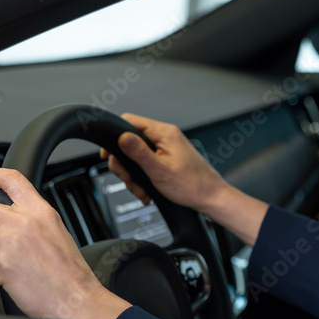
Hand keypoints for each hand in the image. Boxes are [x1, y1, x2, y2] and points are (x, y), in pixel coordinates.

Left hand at [0, 168, 129, 318]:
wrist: (76, 298)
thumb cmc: (71, 274)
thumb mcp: (57, 233)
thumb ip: (34, 221)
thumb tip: (11, 219)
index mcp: (42, 212)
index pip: (12, 180)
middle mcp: (25, 221)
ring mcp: (11, 241)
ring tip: (6, 265)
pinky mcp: (1, 262)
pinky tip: (9, 280)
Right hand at [102, 113, 268, 245]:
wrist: (210, 197)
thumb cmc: (192, 185)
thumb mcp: (159, 170)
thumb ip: (139, 152)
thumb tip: (121, 136)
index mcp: (164, 133)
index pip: (129, 121)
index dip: (115, 137)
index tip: (109, 155)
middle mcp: (165, 136)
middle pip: (129, 142)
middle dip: (125, 164)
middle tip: (129, 178)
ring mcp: (166, 147)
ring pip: (136, 156)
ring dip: (134, 175)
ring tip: (141, 189)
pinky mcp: (167, 158)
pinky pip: (146, 164)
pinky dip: (143, 178)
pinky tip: (147, 190)